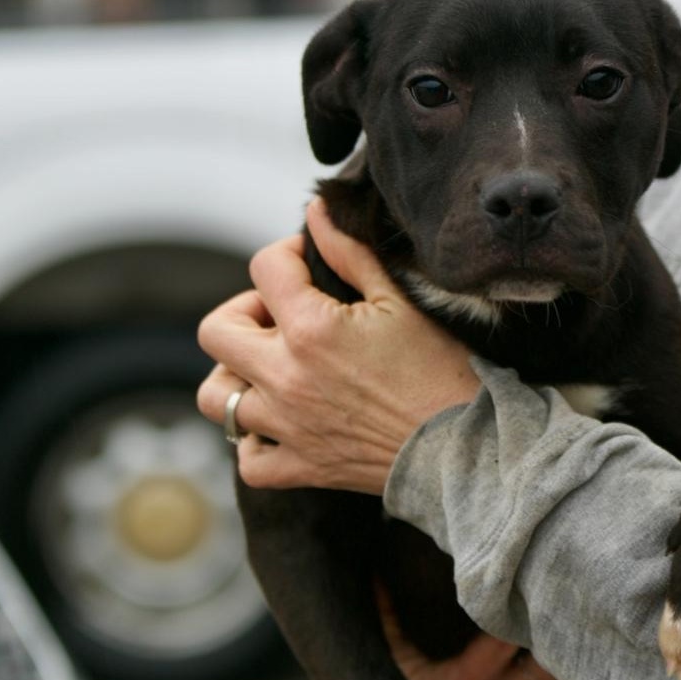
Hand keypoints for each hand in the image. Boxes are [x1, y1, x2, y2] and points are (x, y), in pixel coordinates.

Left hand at [197, 198, 480, 493]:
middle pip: (216, 331)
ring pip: (216, 398)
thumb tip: (316, 212)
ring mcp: (288, 426)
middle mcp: (285, 377)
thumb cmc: (440, 370)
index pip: (264, 267)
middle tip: (278, 317)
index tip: (308, 265)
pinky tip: (278, 426)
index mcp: (310, 328)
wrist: (464, 446)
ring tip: (267, 370)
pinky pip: (249, 461)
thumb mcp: (398, 300)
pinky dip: (254, 443)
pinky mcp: (301, 467)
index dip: (286, 255)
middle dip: (242, 312)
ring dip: (234, 377)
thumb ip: (349, 252)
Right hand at [377, 586, 584, 679]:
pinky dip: (570, 672)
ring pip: (567, 673)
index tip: (525, 586)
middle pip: (548, 655)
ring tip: (557, 624)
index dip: (521, 608)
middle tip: (551, 600)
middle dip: (550, 627)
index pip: (510, 635)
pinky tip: (556, 657)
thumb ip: (392, 619)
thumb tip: (373, 576)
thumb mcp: (404, 658)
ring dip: (564, 648)